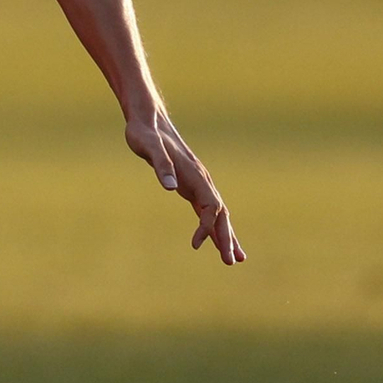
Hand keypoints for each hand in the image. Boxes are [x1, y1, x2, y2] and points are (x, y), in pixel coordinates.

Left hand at [126, 108, 245, 264]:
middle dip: (227, 238)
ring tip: (236, 259)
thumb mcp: (149, 147)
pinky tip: (214, 240)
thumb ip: (161, 165)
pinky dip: (212, 227)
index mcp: (196, 175)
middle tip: (232, 262)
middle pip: (220, 214)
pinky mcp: (190, 185)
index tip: (195, 244)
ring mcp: (198, 184)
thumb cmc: (145, 134)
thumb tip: (170, 188)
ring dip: (226, 236)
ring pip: (217, 214)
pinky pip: (206, 211)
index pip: (211, 208)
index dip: (207, 227)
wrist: (148, 120)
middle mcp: (202, 181)